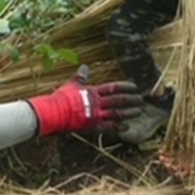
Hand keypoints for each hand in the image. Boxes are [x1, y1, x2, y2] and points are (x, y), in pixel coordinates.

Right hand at [26, 70, 141, 136]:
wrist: (53, 112)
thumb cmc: (61, 98)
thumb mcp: (72, 85)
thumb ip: (81, 77)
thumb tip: (84, 66)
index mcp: (92, 91)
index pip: (113, 87)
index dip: (125, 86)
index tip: (135, 86)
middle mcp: (96, 102)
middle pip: (118, 100)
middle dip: (131, 100)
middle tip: (141, 100)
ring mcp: (95, 114)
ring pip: (116, 113)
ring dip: (128, 113)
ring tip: (138, 111)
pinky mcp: (92, 126)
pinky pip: (108, 127)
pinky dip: (118, 127)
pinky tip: (126, 127)